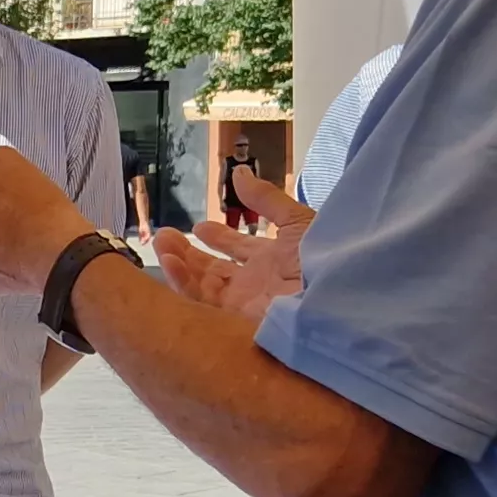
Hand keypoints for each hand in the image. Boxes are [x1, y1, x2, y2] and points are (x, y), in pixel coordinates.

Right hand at [153, 168, 314, 321]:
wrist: (335, 297)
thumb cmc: (325, 257)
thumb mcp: (296, 220)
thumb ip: (265, 199)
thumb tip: (239, 174)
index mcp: (274, 259)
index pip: (239, 249)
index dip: (219, 237)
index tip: (199, 227)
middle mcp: (257, 283)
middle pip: (215, 269)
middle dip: (188, 253)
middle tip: (164, 236)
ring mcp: (245, 304)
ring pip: (202, 286)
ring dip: (179, 265)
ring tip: (161, 245)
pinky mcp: (235, 321)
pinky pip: (202, 304)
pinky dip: (183, 283)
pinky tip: (170, 263)